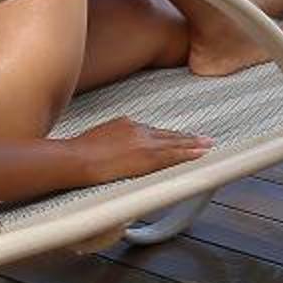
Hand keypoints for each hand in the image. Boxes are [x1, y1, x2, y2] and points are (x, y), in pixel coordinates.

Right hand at [62, 118, 210, 186]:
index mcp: (125, 124)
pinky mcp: (147, 156)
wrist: (74, 159)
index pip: (152, 132)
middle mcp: (137, 130)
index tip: (177, 139)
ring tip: (208, 145)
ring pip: (174, 144)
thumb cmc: (77, 153)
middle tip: (204, 139)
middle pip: (167, 135)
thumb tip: (114, 151)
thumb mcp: (96, 138)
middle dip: (186, 138)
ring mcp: (144, 142)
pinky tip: (200, 154)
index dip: (167, 137)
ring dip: (193, 145)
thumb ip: (112, 141)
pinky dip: (188, 154)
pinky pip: (172, 155)